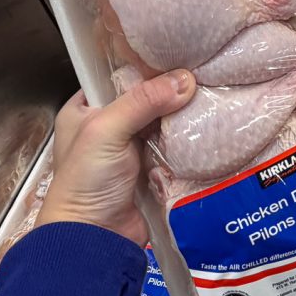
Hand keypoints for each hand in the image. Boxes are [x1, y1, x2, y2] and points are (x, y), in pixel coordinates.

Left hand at [37, 70, 195, 244]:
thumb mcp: (107, 131)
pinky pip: (174, 148)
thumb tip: (186, 80)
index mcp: (84, 111)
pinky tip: (207, 127)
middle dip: (170, 92)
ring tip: (211, 97)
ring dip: (182, 117)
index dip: (145, 67)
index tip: (178, 56)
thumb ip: (143, 102)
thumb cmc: (86, 182)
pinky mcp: (151, 170)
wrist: (95, 239)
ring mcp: (130, 150)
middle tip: (202, 75)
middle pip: (145, 99)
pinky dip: (187, 141)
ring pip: (163, 123)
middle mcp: (107, 128)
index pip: (117, 78)